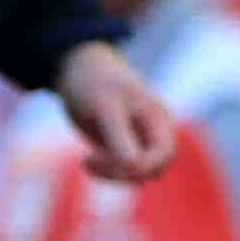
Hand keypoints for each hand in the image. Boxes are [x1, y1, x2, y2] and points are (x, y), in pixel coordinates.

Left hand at [54, 41, 177, 183]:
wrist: (77, 66)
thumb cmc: (92, 81)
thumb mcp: (104, 107)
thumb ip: (120, 136)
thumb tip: (134, 166)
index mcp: (157, 116)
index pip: (162, 155)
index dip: (136, 167)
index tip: (97, 158)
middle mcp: (155, 128)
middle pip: (154, 168)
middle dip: (124, 173)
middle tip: (88, 162)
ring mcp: (142, 136)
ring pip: (140, 172)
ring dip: (115, 174)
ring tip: (86, 161)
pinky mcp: (127, 143)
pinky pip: (126, 168)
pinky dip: (109, 169)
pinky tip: (87, 159)